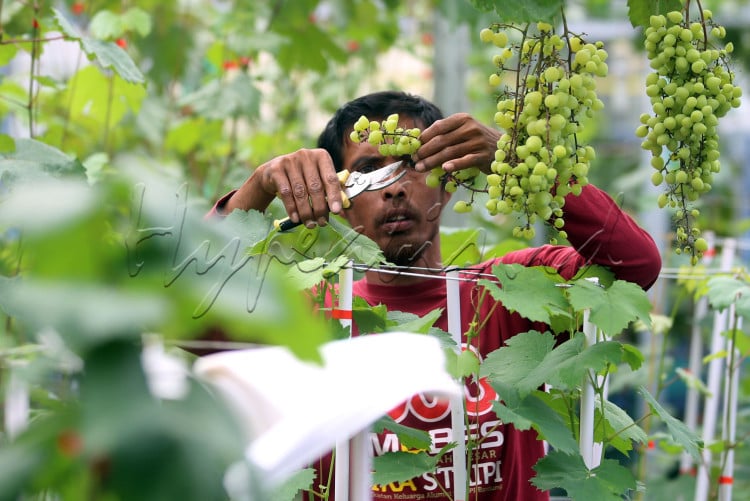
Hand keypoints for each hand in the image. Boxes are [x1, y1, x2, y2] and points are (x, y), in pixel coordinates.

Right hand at [225, 148, 344, 227]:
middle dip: (320, 208)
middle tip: (322, 223)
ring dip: (306, 212)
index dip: (334, 196)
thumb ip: (331, 189)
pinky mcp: (276, 169)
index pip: (330, 178)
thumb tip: (346, 206)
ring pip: (300, 192)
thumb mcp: (318, 178)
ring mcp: (290, 161)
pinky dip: (292, 208)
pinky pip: (286, 193)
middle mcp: (306, 155)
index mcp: (321, 156)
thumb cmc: (302, 177)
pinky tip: (296, 218)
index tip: (336, 211)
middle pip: (315, 187)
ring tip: (310, 224)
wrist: (274, 172)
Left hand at [412, 113, 499, 174]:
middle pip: (441, 141)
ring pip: (449, 153)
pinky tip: (444, 169)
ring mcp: (477, 141)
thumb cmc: (478, 141)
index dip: (424, 138)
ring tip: (420, 168)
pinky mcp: (483, 155)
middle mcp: (470, 127)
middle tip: (414, 160)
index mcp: (462, 118)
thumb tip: (419, 143)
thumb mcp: (464, 131)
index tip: (413, 148)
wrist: (505, 148)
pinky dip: (454, 165)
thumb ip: (446, 134)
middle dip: (424, 152)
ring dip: (432, 162)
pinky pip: (465, 161)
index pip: (438, 127)